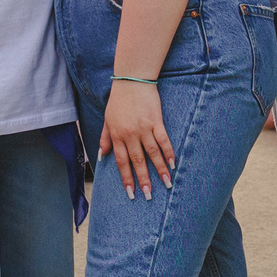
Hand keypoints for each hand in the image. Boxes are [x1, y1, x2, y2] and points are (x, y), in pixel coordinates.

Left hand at [99, 78, 174, 199]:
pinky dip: (168, 152)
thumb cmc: (118, 100)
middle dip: (143, 180)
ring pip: (152, 154)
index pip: (122, 162)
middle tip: (149, 196)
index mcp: (117, 135)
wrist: (131, 80)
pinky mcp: (156, 121)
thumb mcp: (107, 119)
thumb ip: (105, 138)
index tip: (131, 194)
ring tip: (166, 184)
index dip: (127, 179)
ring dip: (159, 170)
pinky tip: (173, 164)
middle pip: (138, 161)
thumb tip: (103, 155)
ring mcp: (144, 128)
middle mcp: (130, 134)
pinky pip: (163, 140)